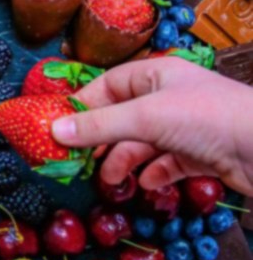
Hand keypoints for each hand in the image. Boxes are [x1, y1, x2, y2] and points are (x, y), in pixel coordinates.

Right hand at [52, 57, 252, 196]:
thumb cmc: (206, 118)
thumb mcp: (146, 117)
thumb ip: (100, 125)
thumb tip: (54, 130)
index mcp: (155, 74)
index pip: (109, 85)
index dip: (84, 105)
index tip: (59, 127)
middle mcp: (168, 97)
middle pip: (123, 117)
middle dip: (102, 139)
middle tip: (78, 161)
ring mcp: (185, 127)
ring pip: (143, 143)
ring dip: (124, 161)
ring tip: (111, 181)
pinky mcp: (200, 154)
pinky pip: (166, 163)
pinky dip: (153, 174)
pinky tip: (146, 185)